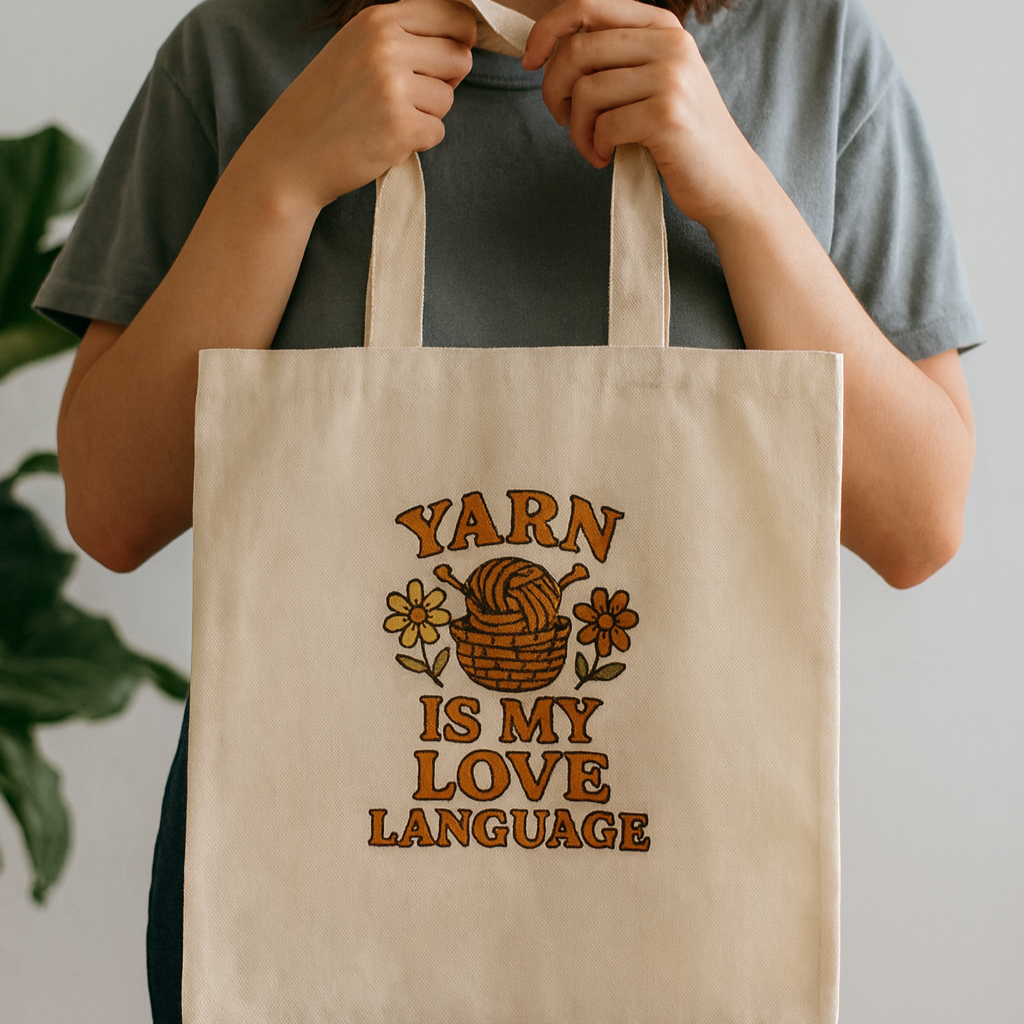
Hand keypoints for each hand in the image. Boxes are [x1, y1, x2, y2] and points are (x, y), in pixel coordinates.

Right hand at [242, 0, 477, 212]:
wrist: (290, 155)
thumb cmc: (325, 105)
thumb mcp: (356, 49)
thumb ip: (402, 39)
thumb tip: (463, 42)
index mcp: (377, 19)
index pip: (453, 14)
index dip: (459, 40)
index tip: (445, 60)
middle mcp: (387, 46)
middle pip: (458, 57)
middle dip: (444, 82)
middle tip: (409, 98)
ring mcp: (393, 86)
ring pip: (448, 98)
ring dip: (427, 115)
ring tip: (387, 119)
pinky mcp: (400, 126)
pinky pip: (437, 132)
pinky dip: (417, 141)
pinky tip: (385, 140)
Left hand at [522, 0, 762, 229]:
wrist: (728, 182)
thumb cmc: (679, 138)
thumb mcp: (653, 82)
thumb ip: (616, 59)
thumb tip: (551, 50)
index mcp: (662, 27)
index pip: (587, 5)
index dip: (547, 31)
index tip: (530, 63)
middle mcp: (670, 44)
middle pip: (578, 51)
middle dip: (554, 91)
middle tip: (563, 120)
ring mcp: (671, 78)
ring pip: (586, 92)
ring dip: (577, 129)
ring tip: (592, 147)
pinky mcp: (667, 116)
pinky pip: (603, 125)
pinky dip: (594, 147)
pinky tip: (606, 158)